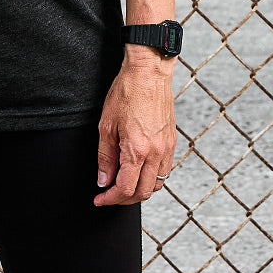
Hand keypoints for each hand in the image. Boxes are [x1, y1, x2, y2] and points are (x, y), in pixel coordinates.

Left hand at [93, 48, 176, 206]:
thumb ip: (105, 156)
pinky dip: (151, 177)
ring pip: (156, 185)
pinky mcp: (172, 142)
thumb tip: (103, 180)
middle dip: (123, 199)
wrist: (149, 73)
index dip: (110, 199)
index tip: (100, 198)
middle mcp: (156, 153)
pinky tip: (138, 170)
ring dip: (138, 190)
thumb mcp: (106, 125)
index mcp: (138, 150)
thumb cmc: (127, 92)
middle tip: (108, 194)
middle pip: (142, 192)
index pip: (125, 189)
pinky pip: (164, 171)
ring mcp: (167, 148)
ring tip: (122, 183)